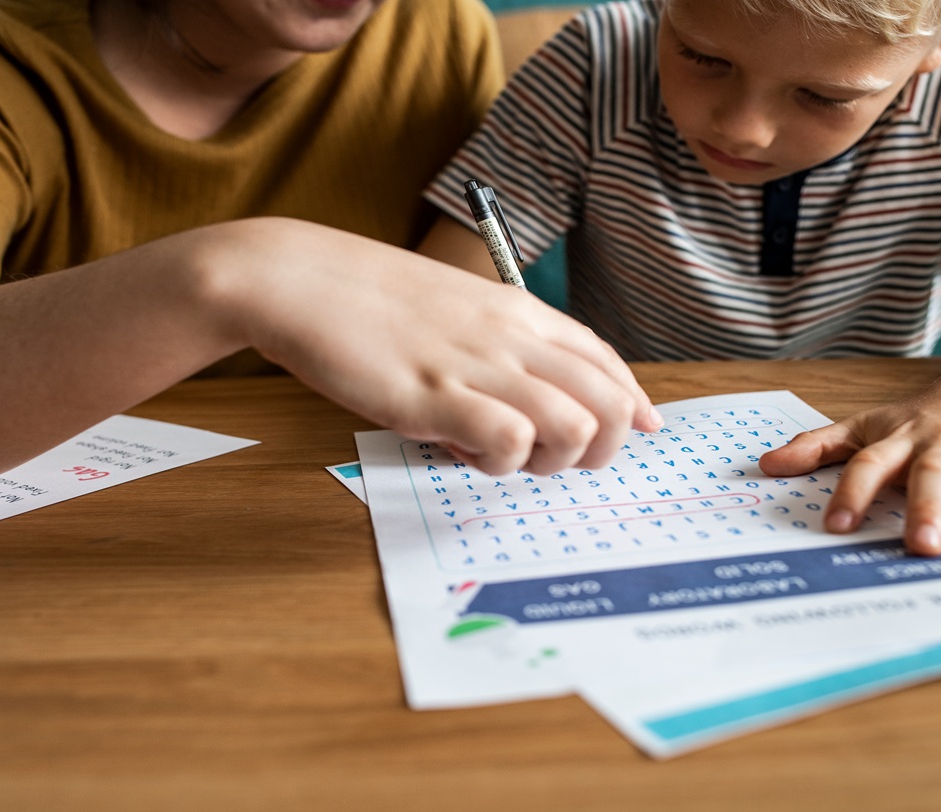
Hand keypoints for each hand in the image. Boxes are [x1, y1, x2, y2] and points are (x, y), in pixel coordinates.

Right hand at [210, 219, 661, 475]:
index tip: (640, 429)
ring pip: (576, 428)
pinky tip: (457, 447)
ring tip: (495, 450)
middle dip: (600, 447)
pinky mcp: (436, 396)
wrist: (299, 278)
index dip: (633, 402)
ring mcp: (477, 366)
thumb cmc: (370, 300)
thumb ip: (498, 345)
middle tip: (549, 456)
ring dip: (548, 460)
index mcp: (519, 312)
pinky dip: (496, 461)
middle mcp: (512, 336)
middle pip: (610, 403)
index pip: (606, 360)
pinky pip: (509, 442)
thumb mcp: (455, 311)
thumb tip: (531, 391)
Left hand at [757, 375, 940, 557]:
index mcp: (905, 441)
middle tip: (924, 548)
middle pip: (938, 477)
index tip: (836, 527)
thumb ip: (820, 447)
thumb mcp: (868, 426)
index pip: (870, 466)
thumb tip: (763, 466)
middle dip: (931, 510)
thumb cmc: (922, 417)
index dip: (853, 493)